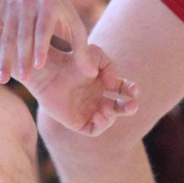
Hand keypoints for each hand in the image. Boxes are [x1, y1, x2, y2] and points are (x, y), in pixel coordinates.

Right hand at [0, 0, 91, 83]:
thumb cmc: (59, 12)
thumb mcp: (74, 25)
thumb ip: (82, 49)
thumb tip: (91, 73)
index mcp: (49, 5)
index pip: (44, 28)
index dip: (41, 46)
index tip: (38, 66)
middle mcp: (28, 3)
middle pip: (23, 34)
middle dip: (22, 57)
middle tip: (23, 78)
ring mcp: (10, 6)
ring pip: (5, 34)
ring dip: (4, 57)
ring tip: (4, 78)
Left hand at [23, 42, 138, 136]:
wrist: (49, 72)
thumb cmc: (70, 60)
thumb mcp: (95, 53)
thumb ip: (110, 65)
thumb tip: (113, 86)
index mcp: (101, 82)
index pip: (121, 89)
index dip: (130, 90)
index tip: (134, 89)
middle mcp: (96, 97)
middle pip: (118, 107)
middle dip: (129, 107)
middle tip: (133, 105)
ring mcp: (87, 110)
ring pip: (107, 119)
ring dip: (113, 115)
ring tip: (108, 108)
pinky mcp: (76, 121)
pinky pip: (93, 129)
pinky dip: (101, 124)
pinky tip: (100, 114)